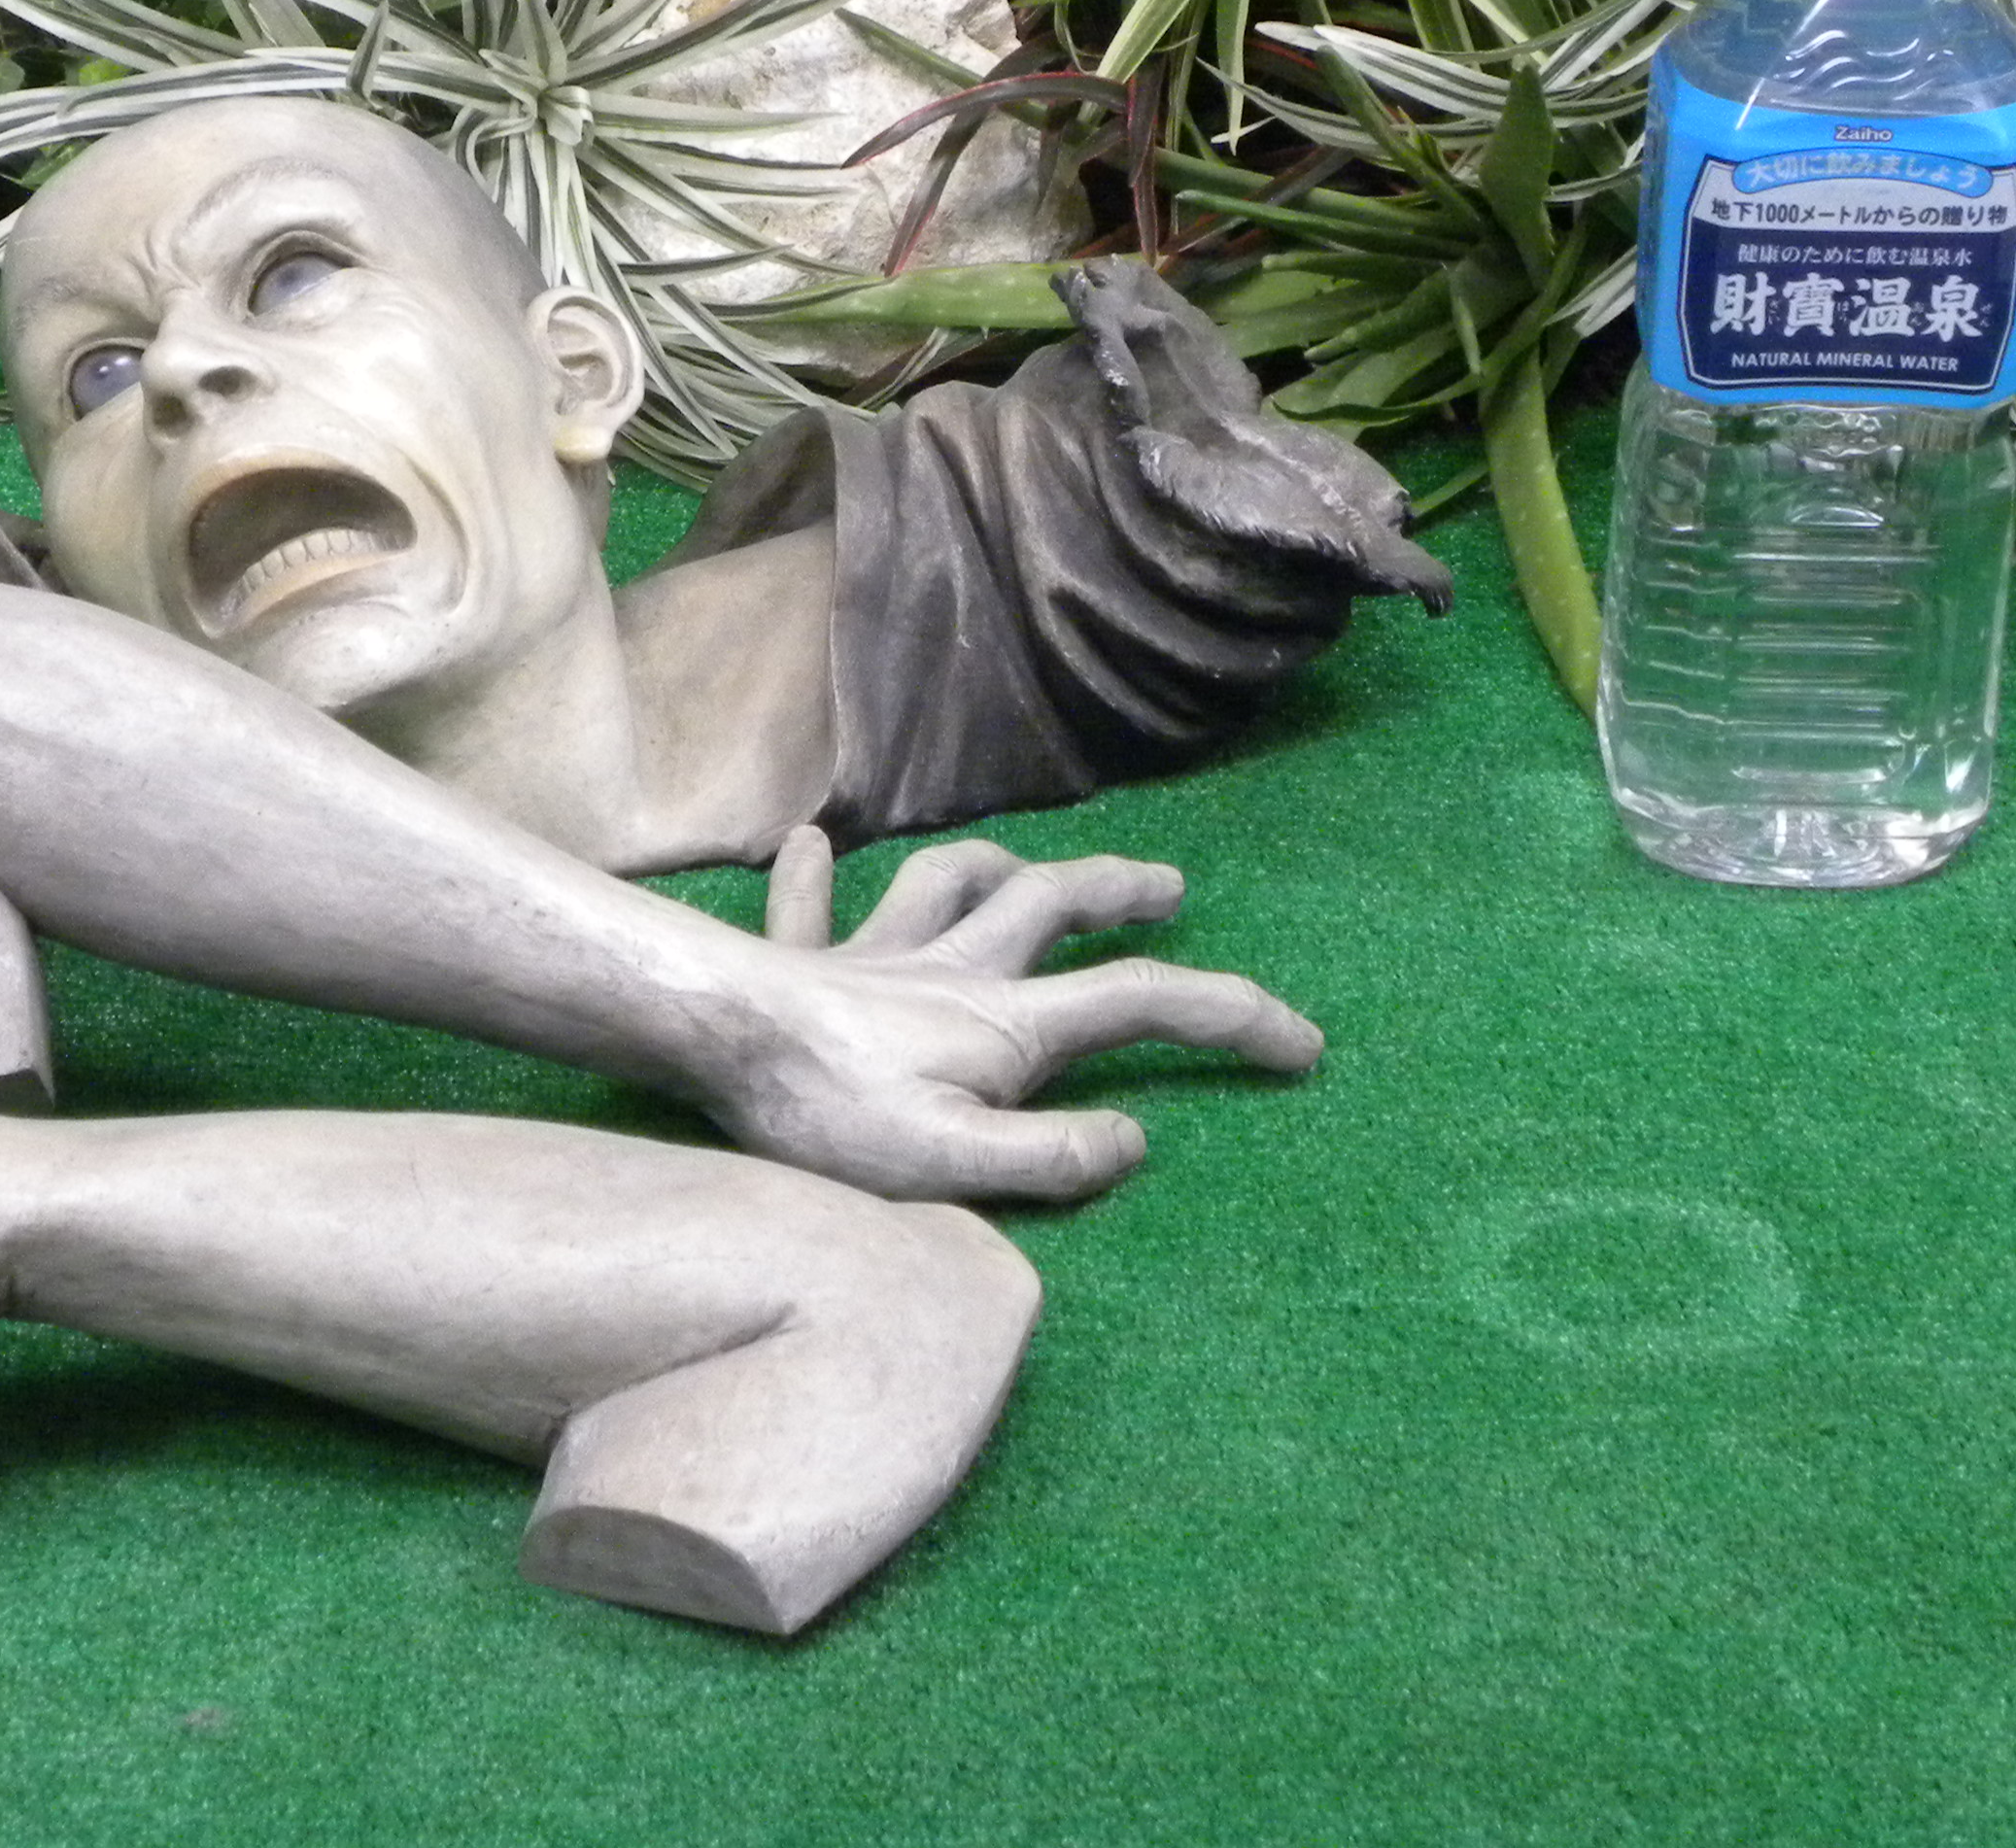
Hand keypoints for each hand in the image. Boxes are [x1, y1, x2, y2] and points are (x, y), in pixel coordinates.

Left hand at [716, 834, 1321, 1203]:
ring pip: (947, 883)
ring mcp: (873, 958)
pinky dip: (813, 881)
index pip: (1144, 1007)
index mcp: (1005, 1023)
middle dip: (1119, 894)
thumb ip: (1052, 1160)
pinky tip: (807, 848)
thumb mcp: (954, 1165)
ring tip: (1024, 867)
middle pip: (1055, 906)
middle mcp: (951, 970)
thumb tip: (1133, 1142)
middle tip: (1171, 889)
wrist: (712, 1041)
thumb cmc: (825, 1115)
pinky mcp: (801, 965)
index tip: (1303, 1045)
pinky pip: (809, 907)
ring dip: (994, 867)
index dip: (1234, 1018)